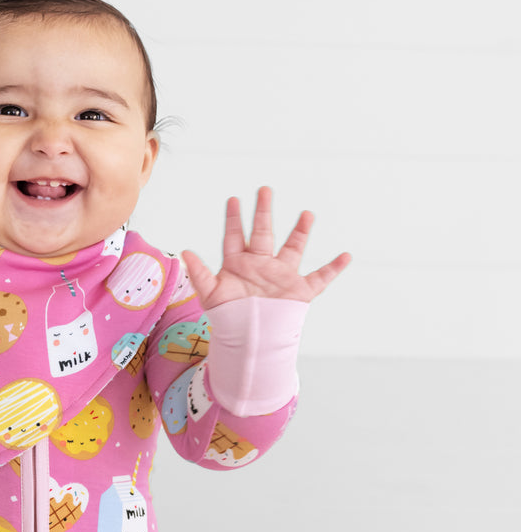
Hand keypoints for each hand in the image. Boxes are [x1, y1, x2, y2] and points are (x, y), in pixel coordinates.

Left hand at [180, 186, 350, 308]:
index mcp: (238, 264)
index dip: (233, 218)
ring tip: (307, 213)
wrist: (248, 341)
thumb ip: (199, 273)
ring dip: (301, 232)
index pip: (235, 236)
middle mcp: (261, 265)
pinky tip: (346, 255)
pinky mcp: (299, 291)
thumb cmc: (228, 319)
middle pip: (263, 233)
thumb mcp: (210, 295)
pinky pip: (321, 278)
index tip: (233, 199)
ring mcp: (281, 276)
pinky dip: (334, 268)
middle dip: (263, 212)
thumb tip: (184, 252)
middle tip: (264, 189)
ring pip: (293, 248)